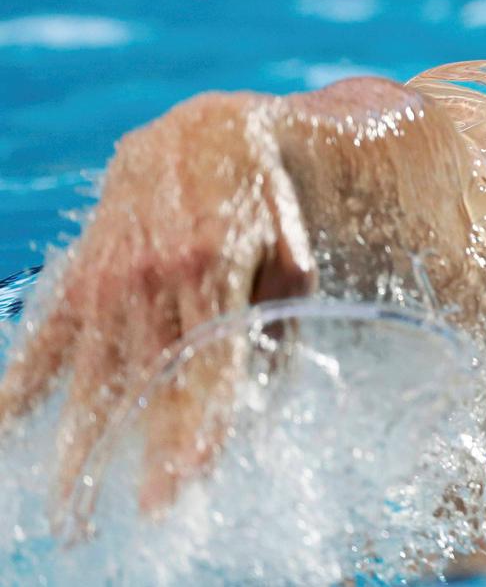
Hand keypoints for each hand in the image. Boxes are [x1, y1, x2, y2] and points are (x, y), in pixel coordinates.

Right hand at [0, 90, 314, 520]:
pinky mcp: (80, 273)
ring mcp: (109, 279)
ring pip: (92, 376)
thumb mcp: (292, 257)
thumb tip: (264, 401)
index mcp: (214, 274)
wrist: (205, 135)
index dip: (196, 430)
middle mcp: (154, 280)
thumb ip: (278, 324)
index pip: (206, 370)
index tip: (184, 485)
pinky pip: (45, 337)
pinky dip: (21, 387)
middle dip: (148, 455)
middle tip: (146, 514)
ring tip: (69, 510)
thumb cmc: (264, 205)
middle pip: (150, 386)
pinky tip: (4, 432)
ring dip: (80, 447)